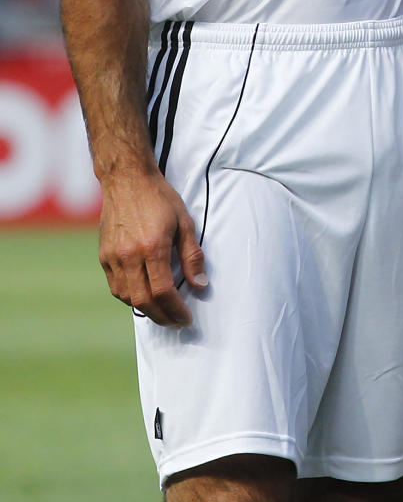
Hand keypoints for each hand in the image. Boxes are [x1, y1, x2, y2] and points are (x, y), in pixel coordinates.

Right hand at [98, 171, 206, 326]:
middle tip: (175, 322)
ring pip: (127, 297)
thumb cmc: (160, 198)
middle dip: (162, 317)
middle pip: (143, 301)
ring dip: (145, 309)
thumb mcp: (184, 222)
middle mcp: (130, 255)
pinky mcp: (104, 256)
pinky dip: (130, 297)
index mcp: (152, 247)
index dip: (176, 310)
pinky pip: (116, 286)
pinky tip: (143, 295)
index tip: (186, 318)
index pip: (163, 291)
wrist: (127, 179)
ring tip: (162, 311)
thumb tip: (200, 285)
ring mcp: (113, 257)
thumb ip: (192, 255)